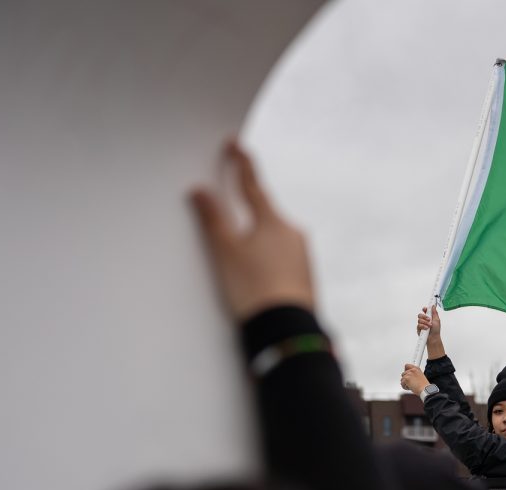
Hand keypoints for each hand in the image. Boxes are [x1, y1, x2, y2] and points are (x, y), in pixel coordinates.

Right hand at [190, 140, 314, 319]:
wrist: (286, 329)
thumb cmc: (254, 289)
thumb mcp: (225, 251)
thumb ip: (212, 218)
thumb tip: (200, 191)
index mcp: (273, 221)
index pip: (251, 184)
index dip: (240, 163)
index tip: (234, 144)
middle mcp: (293, 234)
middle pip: (264, 212)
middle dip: (247, 208)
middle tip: (233, 202)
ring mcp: (302, 255)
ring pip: (273, 237)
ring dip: (256, 238)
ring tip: (240, 257)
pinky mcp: (305, 276)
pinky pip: (281, 257)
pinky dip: (266, 258)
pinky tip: (256, 274)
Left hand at [401, 364, 428, 394]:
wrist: (425, 389)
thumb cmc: (424, 385)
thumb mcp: (420, 376)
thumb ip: (414, 374)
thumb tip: (410, 377)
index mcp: (416, 368)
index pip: (407, 365)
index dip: (405, 370)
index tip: (406, 374)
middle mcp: (412, 370)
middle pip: (403, 373)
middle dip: (405, 379)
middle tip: (410, 383)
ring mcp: (409, 374)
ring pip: (402, 379)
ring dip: (405, 383)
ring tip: (411, 386)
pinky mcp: (406, 379)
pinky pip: (402, 383)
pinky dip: (405, 387)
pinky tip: (410, 387)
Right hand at [417, 306, 444, 358]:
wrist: (433, 338)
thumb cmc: (436, 330)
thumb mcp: (437, 320)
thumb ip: (434, 312)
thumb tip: (433, 306)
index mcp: (429, 317)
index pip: (425, 311)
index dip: (424, 309)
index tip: (425, 309)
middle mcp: (424, 320)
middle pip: (420, 315)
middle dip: (424, 316)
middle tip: (429, 319)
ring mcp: (421, 325)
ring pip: (419, 320)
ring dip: (425, 323)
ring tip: (429, 326)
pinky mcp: (418, 329)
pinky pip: (418, 325)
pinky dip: (423, 326)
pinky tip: (426, 329)